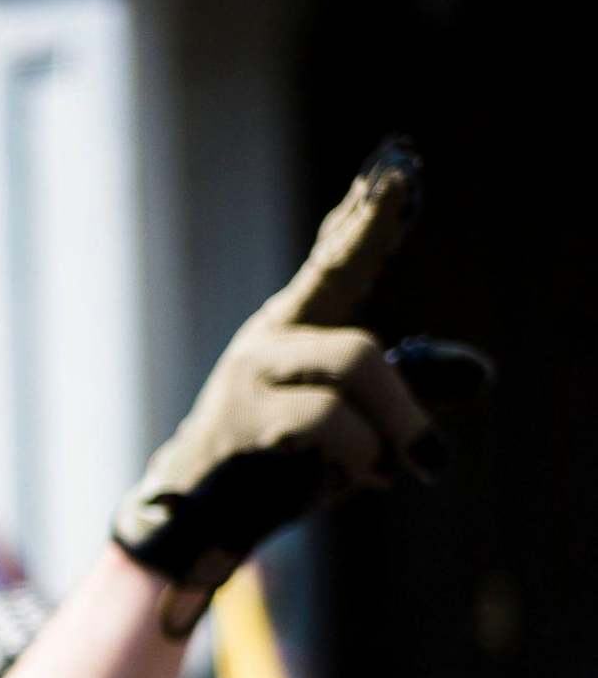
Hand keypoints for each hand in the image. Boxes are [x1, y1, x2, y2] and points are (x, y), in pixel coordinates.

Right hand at [113, 140, 489, 591]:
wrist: (196, 518)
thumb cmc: (277, 465)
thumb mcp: (356, 424)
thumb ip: (408, 389)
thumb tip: (480, 372)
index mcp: (293, 329)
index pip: (335, 257)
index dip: (368, 211)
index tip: (401, 160)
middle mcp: (271, 337)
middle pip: (340, 271)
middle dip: (375, 228)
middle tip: (410, 177)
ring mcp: (255, 374)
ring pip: (357, 358)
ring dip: (402, 416)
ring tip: (421, 462)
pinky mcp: (250, 420)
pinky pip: (331, 420)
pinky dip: (365, 454)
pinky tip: (368, 478)